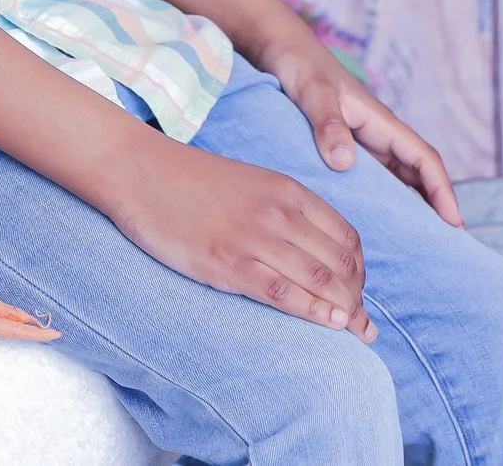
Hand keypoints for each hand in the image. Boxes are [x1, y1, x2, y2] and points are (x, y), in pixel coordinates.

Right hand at [99, 132, 376, 341]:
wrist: (140, 170)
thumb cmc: (192, 180)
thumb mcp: (252, 183)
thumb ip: (285, 210)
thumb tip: (313, 248)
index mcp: (289, 192)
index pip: (348, 239)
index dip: (361, 273)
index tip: (357, 295)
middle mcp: (280, 213)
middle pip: (341, 264)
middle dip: (359, 299)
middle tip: (362, 327)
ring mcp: (254, 238)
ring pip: (320, 280)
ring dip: (346, 311)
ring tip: (354, 333)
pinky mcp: (226, 262)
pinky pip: (282, 291)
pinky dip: (313, 310)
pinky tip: (330, 324)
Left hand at [256, 32, 463, 227]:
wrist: (281, 50)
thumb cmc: (300, 66)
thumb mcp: (314, 93)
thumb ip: (329, 124)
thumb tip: (345, 163)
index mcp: (380, 121)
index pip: (423, 158)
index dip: (442, 190)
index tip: (454, 222)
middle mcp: (378, 134)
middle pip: (417, 175)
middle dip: (435, 207)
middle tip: (443, 248)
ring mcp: (363, 143)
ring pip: (398, 180)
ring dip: (410, 208)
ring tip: (416, 246)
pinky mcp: (345, 148)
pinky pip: (372, 179)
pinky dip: (381, 201)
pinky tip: (374, 224)